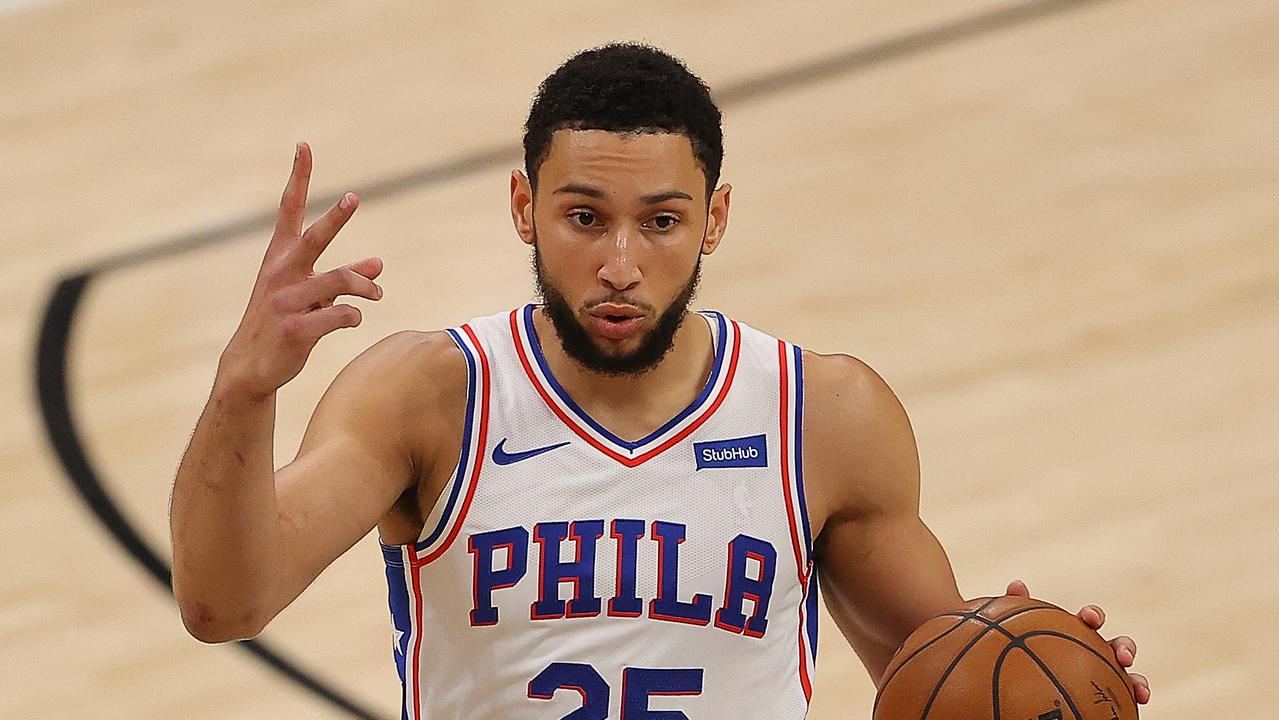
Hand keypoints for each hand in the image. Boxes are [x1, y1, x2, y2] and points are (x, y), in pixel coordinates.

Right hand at [218, 142, 382, 398]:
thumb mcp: (311, 294)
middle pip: (315, 238)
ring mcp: (287, 301)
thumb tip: (379, 263)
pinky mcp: (296, 329)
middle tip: (354, 197)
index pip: (289, 209)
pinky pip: (339, 316)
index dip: (299, 177)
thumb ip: (345, 277)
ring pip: (339, 281)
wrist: (252, 366)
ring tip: (377, 293)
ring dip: (365, 286)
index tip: (304, 146)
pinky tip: (353, 320)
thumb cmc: (283, 321)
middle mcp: (282, 273)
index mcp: (280, 257)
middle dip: (336, 217)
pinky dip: (353, 316)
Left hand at [1006, 580, 1149, 704]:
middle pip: (1116, 647)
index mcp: (1074, 637)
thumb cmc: (1015, 663)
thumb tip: (1017, 585)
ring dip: (1138, 681)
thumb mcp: (1009, 638)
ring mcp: (1101, 680)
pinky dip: (1130, 704)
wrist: (1022, 697)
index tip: (1089, 619)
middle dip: (1124, 647)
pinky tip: (1132, 711)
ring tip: (1139, 690)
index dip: (1093, 616)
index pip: (1088, 621)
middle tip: (1122, 656)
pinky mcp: (1105, 703)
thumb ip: (1015, 614)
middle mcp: (1093, 657)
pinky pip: (1119, 705)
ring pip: (1127, 679)